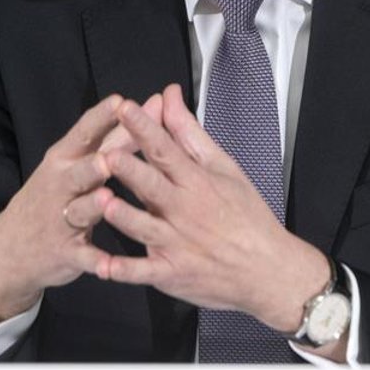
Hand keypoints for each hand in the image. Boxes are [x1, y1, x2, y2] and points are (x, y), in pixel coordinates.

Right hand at [0, 94, 137, 326]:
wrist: (13, 247)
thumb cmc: (58, 193)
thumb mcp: (78, 163)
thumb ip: (117, 137)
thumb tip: (152, 103)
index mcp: (66, 159)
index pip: (84, 133)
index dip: (102, 118)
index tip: (121, 101)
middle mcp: (60, 185)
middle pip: (79, 171)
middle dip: (94, 164)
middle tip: (109, 156)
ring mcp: (60, 219)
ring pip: (79, 210)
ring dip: (92, 206)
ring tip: (106, 199)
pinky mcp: (65, 251)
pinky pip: (83, 256)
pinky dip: (97, 261)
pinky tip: (110, 265)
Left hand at [97, 84, 328, 332]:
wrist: (266, 268)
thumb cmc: (246, 214)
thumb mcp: (224, 168)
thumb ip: (189, 133)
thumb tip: (168, 95)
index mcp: (197, 182)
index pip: (167, 150)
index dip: (145, 128)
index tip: (125, 109)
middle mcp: (185, 211)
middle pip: (153, 187)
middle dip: (130, 170)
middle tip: (107, 155)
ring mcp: (177, 244)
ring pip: (145, 229)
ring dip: (125, 217)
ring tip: (104, 203)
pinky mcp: (170, 273)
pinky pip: (144, 273)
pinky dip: (124, 272)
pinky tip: (104, 268)